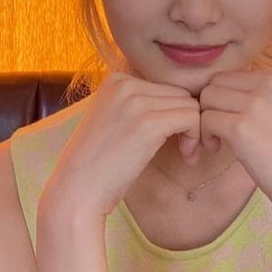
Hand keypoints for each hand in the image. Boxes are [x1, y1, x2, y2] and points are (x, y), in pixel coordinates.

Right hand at [38, 71, 202, 221]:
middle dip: (186, 121)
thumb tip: (181, 103)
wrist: (76, 191)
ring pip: (190, 104)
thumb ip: (138, 106)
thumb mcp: (114, 121)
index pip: (165, 87)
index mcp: (116, 80)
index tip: (169, 140)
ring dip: (193, 131)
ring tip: (186, 154)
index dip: (173, 113)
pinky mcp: (148, 123)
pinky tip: (187, 156)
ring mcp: (136, 102)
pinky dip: (195, 137)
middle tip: (182, 149)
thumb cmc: (97, 164)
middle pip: (180, 94)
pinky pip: (192, 118)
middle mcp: (125, 84)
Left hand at [196, 67, 271, 225]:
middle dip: (214, 106)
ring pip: (207, 98)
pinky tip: (218, 149)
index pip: (236, 74)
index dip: (228, 98)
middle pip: (217, 82)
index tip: (236, 121)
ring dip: (207, 120)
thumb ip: (267, 95)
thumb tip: (228, 87)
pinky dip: (205, 135)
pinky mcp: (241, 127)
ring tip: (220, 141)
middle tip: (221, 131)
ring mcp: (256, 104)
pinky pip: (205, 120)